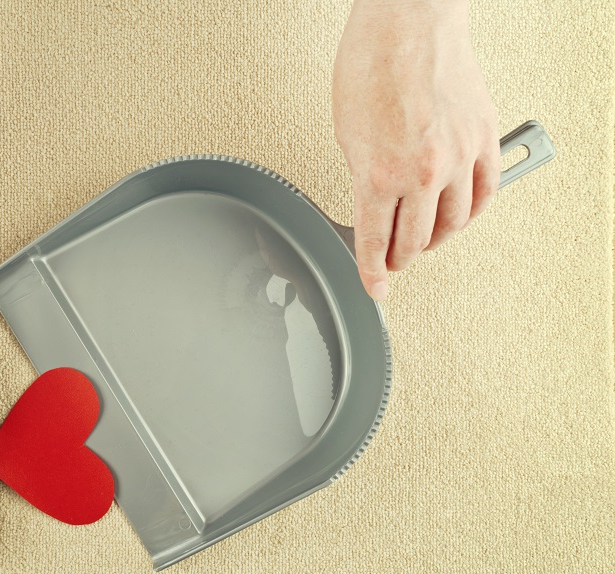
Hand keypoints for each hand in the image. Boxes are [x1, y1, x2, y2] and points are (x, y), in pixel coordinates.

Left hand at [332, 0, 499, 300]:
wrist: (406, 24)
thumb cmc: (369, 65)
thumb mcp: (346, 134)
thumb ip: (363, 176)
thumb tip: (372, 202)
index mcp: (378, 176)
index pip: (375, 243)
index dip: (372, 273)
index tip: (375, 289)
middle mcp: (422, 173)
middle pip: (414, 240)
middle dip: (399, 258)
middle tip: (393, 262)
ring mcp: (457, 158)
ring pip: (453, 223)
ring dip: (435, 240)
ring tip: (423, 241)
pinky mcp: (482, 139)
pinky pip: (485, 191)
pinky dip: (471, 211)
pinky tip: (460, 215)